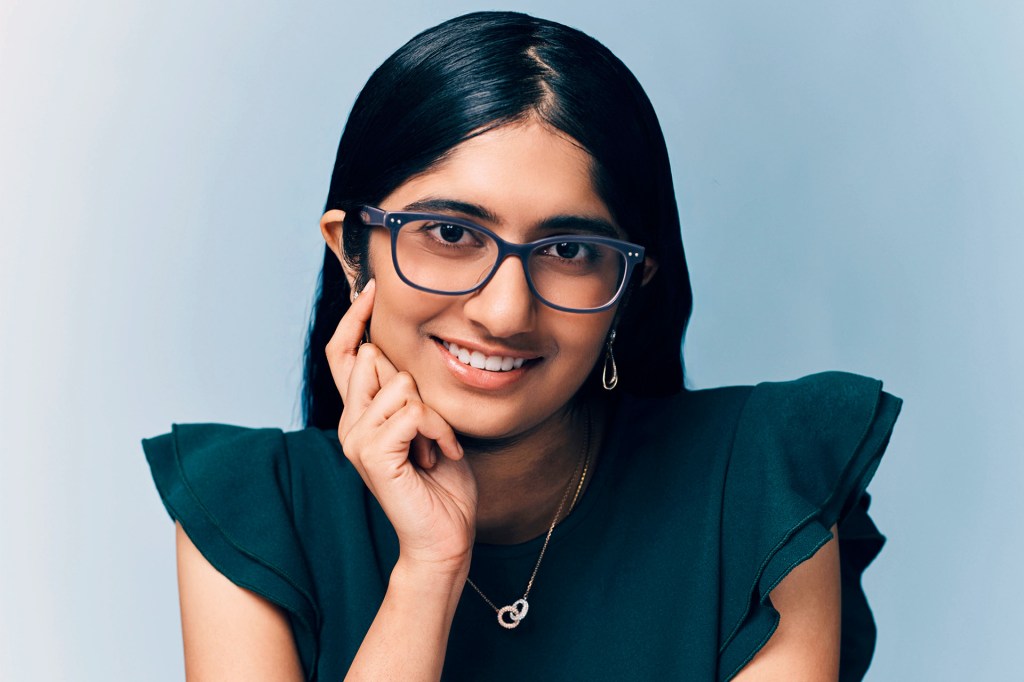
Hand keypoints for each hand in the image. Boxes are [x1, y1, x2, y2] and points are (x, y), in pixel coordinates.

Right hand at [325, 280, 477, 574]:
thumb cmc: (442, 480)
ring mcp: (356, 439)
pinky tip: (439, 455)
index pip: (342, 354)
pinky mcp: (372, 455)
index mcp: (360, 413)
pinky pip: (411, 412)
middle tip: (433, 430)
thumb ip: (409, 390)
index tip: (372, 288)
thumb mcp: (428, 421)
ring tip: (436, 447)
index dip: (352, 319)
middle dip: (417, 385)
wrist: (445, 535)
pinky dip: (436, 431)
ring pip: (400, 384)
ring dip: (434, 415)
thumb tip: (393, 349)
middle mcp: (350, 423)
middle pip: (373, 360)